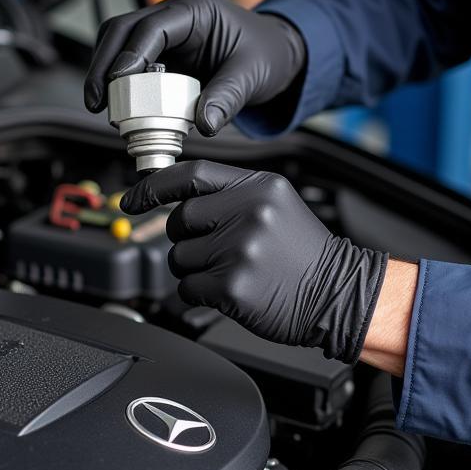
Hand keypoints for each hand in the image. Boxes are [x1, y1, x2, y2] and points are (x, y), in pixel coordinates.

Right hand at [84, 0, 305, 135]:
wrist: (275, 55)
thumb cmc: (266, 54)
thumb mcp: (252, 75)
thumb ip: (227, 98)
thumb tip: (203, 125)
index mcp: (196, 8)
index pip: (152, 26)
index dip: (130, 53)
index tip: (116, 81)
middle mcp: (174, 14)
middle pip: (122, 30)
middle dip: (104, 64)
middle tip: (97, 101)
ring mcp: (164, 33)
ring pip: (118, 44)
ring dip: (106, 74)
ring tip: (105, 109)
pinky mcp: (161, 53)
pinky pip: (131, 63)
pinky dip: (122, 84)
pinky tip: (121, 108)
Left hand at [120, 160, 388, 362]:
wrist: (340, 293)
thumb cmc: (303, 254)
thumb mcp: (275, 204)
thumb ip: (230, 195)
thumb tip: (176, 199)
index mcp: (257, 186)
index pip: (190, 175)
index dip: (152, 187)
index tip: (130, 198)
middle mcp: (247, 212)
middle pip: (179, 219)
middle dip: (186, 238)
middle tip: (216, 250)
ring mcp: (239, 249)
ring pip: (178, 257)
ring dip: (194, 269)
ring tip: (231, 271)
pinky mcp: (232, 285)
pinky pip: (187, 288)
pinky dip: (200, 294)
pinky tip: (230, 291)